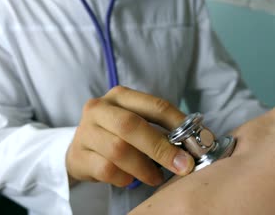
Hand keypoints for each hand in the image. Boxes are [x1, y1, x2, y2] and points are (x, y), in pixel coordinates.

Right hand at [66, 86, 195, 186]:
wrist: (80, 150)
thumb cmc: (116, 135)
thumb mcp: (137, 123)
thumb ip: (161, 129)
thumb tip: (195, 144)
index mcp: (120, 96)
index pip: (154, 105)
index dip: (178, 123)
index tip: (196, 142)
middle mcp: (99, 109)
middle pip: (132, 126)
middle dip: (161, 148)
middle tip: (182, 166)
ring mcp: (85, 132)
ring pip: (118, 150)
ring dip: (144, 167)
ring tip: (156, 177)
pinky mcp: (78, 155)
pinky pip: (107, 169)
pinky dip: (125, 178)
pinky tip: (130, 179)